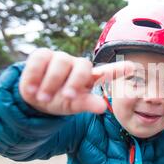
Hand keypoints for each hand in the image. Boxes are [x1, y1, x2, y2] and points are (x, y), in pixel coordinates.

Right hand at [19, 48, 133, 115]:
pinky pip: (39, 61)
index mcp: (88, 78)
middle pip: (82, 66)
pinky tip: (31, 89)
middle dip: (74, 82)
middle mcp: (77, 65)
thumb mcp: (73, 105)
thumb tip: (102, 107)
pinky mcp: (41, 55)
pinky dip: (34, 77)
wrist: (33, 99)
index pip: (106, 72)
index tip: (133, 67)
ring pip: (60, 63)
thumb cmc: (59, 101)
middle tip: (67, 97)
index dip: (118, 70)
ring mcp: (60, 58)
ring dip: (51, 83)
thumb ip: (87, 103)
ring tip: (43, 99)